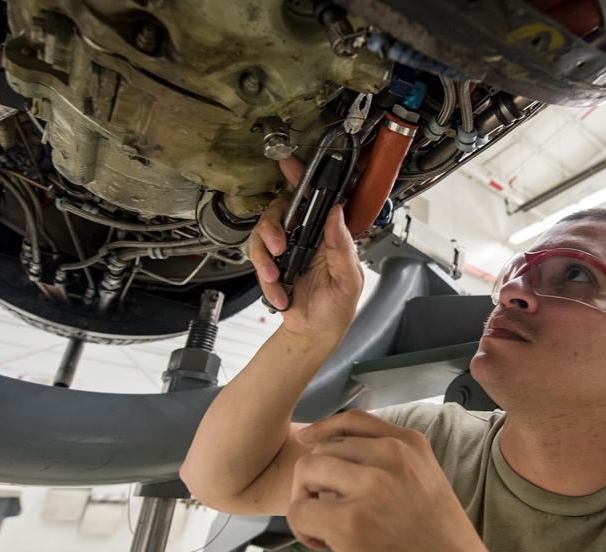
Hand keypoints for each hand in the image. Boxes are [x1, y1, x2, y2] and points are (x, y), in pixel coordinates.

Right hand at [247, 158, 363, 339]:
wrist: (315, 333)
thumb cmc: (337, 307)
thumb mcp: (348, 280)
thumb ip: (342, 247)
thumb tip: (337, 214)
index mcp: (327, 236)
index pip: (315, 200)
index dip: (301, 179)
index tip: (289, 164)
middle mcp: (304, 239)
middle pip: (278, 212)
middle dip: (272, 227)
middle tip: (279, 246)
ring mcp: (285, 253)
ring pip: (262, 235)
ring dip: (264, 257)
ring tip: (275, 276)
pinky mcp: (271, 268)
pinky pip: (258, 264)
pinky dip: (267, 283)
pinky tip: (282, 296)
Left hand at [287, 410, 493, 551]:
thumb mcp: (425, 488)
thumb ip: (391, 468)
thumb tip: (337, 462)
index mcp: (410, 446)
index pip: (351, 420)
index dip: (322, 430)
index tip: (307, 443)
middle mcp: (392, 457)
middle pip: (322, 448)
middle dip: (315, 480)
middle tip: (327, 514)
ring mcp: (372, 487)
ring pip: (305, 471)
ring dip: (305, 501)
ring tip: (324, 530)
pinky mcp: (351, 522)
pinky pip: (300, 511)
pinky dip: (302, 530)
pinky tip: (325, 547)